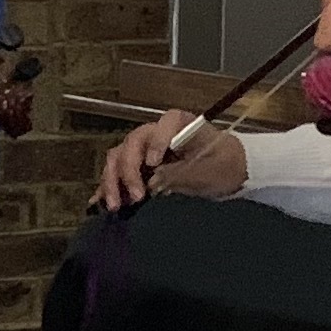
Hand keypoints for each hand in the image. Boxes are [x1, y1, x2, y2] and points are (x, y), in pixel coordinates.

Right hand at [96, 110, 246, 211]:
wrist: (231, 171)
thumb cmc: (224, 166)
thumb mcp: (210, 171)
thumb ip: (182, 172)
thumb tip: (154, 179)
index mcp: (179, 124)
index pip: (162, 125)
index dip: (155, 142)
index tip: (154, 165)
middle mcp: (156, 132)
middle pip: (132, 144)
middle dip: (128, 170)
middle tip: (136, 197)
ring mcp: (145, 149)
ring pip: (118, 158)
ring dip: (113, 181)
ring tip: (115, 205)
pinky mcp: (140, 166)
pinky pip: (118, 173)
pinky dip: (109, 187)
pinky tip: (99, 203)